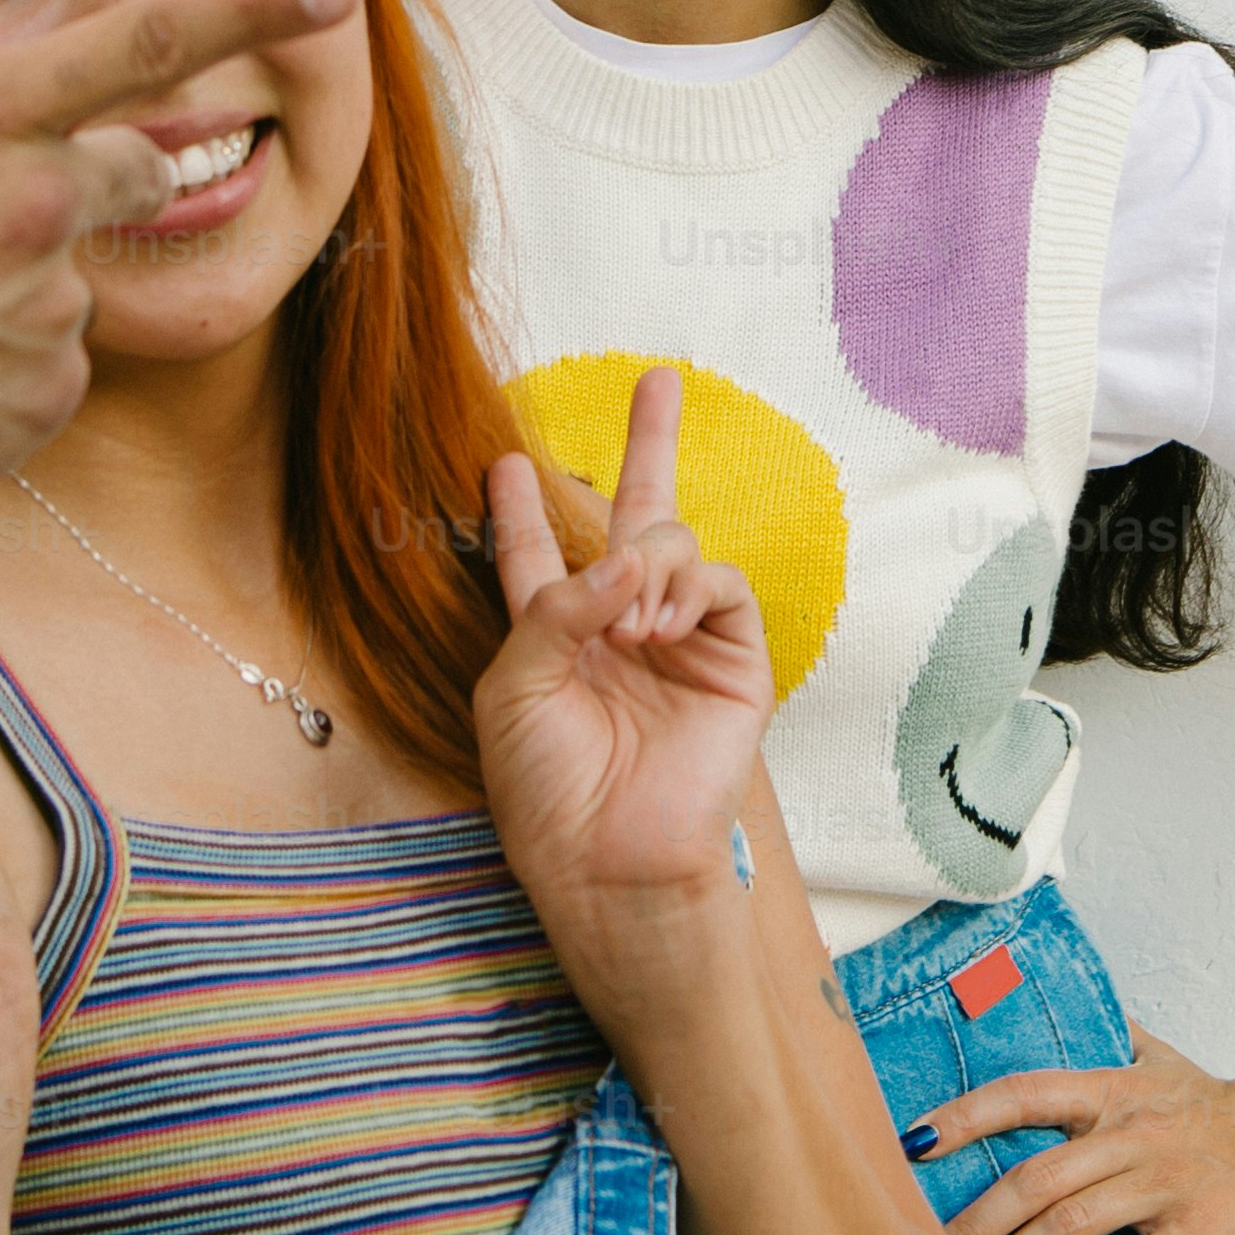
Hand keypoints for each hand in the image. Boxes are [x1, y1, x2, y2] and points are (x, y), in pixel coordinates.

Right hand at [0, 0, 354, 540]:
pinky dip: (7, 363)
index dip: (250, 2)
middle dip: (83, 176)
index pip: (148, 42)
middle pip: (135, 163)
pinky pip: (57, 362)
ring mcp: (44, 307)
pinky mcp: (42, 396)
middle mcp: (31, 204)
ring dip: (25, 278)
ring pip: (82, 270)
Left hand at [474, 362, 774, 936]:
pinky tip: (657, 622)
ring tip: (626, 628)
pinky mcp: (733, 658)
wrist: (611, 857)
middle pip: (633, 514)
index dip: (518, 507)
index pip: (535, 554)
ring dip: (644, 563)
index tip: (501, 461)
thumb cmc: (547, 787)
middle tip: (660, 376)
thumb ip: (555, 607)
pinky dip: (686, 587)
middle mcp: (619, 624)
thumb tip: (627, 557)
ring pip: (674, 540)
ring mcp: (681, 637)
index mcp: (553, 634)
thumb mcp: (515, 687)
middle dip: (650, 442)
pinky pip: (718, 582)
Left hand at [917, 1021, 1234, 1234]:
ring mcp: (1161, 1184)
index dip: (965, 1116)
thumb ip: (1114, 1040)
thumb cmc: (1229, 1106)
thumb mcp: (1166, 1062)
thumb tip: (1074, 1008)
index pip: (1024, 1094)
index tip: (912, 1142)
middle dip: (971, 1222)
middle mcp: (1129, 1134)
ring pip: (1067, 1228)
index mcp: (1113, 1089)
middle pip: (1031, 1178)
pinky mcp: (1194, 1232)